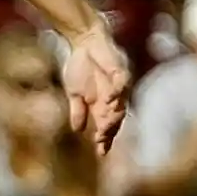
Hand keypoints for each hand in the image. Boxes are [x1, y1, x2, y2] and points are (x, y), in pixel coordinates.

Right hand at [60, 26, 130, 154]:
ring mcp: (119, 85)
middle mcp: (114, 98)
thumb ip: (78, 110)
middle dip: (109, 130)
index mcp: (103, 105)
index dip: (105, 139)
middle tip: (101, 141)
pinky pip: (122, 83)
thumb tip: (78, 130)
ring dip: (114, 116)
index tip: (100, 153)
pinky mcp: (120, 70)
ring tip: (105, 127)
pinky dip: (117, 93)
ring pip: (121, 104)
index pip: (107, 126)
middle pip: (116, 118)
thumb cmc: (80, 66)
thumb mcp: (75, 93)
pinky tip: (109, 100)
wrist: (83, 42)